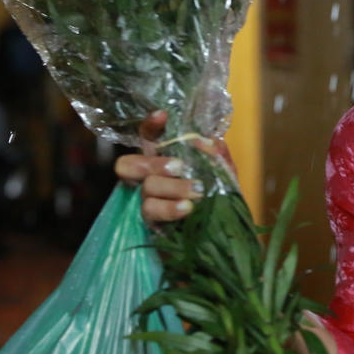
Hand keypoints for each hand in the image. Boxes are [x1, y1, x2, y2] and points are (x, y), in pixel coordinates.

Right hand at [113, 110, 233, 228]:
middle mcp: (150, 179)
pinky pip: (151, 212)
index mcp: (164, 160)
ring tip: (197, 191)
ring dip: (173, 187)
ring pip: (146, 188)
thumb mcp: (224, 173)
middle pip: (128, 164)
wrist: (225, 237)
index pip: (148, 139)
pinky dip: (170, 207)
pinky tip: (188, 207)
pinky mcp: (150, 224)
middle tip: (179, 167)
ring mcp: (147, 202)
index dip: (149, 126)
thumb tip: (207, 140)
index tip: (162, 116)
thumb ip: (217, 154)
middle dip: (153, 163)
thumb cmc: (219, 200)